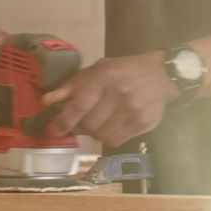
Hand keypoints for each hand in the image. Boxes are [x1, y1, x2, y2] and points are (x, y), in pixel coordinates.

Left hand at [41, 52, 178, 146]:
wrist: (162, 74)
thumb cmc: (125, 70)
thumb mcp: (98, 70)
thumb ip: (72, 85)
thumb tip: (47, 101)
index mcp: (106, 77)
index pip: (79, 106)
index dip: (63, 122)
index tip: (54, 130)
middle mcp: (120, 94)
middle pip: (89, 124)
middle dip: (80, 127)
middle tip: (80, 123)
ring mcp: (134, 110)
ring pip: (101, 136)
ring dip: (94, 133)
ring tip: (99, 122)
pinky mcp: (144, 123)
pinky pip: (115, 141)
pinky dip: (108, 137)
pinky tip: (112, 126)